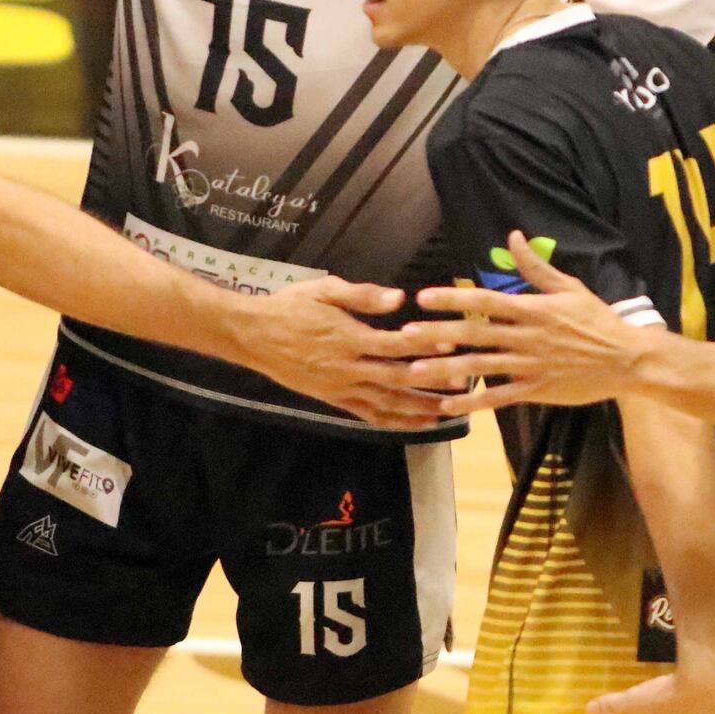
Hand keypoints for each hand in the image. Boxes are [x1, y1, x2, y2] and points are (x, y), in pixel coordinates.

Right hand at [242, 278, 444, 429]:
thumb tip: (399, 299)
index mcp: (346, 337)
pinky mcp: (332, 400)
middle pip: (396, 379)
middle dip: (430, 382)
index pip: (394, 345)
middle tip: (461, 383)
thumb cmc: (290, 306)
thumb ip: (363, 295)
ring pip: (384, 403)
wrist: (253, 335)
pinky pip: (365, 414)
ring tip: (446, 412)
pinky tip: (412, 423)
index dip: (423, 346)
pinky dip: (391, 421)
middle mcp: (346, 367)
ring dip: (417, 408)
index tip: (451, 345)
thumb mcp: (324, 290)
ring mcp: (339, 387)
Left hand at [402, 232, 651, 412]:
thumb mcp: (569, 288)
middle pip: (476, 334)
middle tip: (406, 336)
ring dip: (446, 370)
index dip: (453, 299)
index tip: (423, 298)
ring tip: (415, 372)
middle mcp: (527, 336)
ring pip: (481, 367)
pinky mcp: (536, 389)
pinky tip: (449, 406)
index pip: (486, 300)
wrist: (627, 360)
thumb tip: (514, 236)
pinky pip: (500, 397)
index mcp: (533, 309)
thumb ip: (536, 266)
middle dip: (439, 335)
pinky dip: (474, 403)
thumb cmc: (597, 320)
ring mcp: (530, 365)